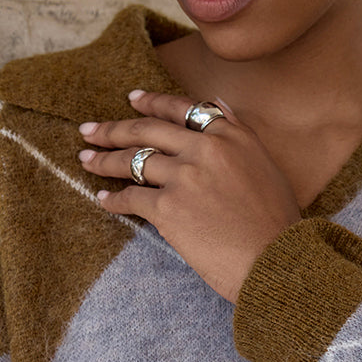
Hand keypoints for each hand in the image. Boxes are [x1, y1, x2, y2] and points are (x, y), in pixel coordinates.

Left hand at [79, 90, 302, 302]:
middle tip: (89, 130)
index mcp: (232, 136)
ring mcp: (185, 177)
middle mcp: (206, 149)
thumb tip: (218, 104)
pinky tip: (104, 199)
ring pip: (132, 160)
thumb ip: (238, 133)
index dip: (153, 102)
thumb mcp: (266, 165)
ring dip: (103, 160)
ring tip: (85, 159)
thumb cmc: (275, 222)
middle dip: (112, 129)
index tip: (132, 99)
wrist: (275, 262)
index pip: (182, 109)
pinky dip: (113, 199)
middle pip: (147, 130)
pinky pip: (130, 197)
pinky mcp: (169, 208)